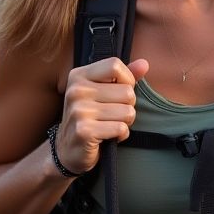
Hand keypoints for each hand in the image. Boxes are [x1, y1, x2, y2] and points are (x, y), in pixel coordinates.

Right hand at [57, 57, 149, 174]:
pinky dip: (121, 135)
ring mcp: (79, 111)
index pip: (115, 65)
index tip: (119, 93)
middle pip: (127, 92)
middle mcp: (76, 90)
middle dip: (128, 106)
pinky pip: (121, 128)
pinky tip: (109, 137)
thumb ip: (123, 77)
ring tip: (110, 125)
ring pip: (127, 112)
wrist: (68, 150)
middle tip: (113, 115)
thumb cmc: (89, 118)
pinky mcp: (84, 131)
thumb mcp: (102, 92)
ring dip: (125, 122)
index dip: (127, 80)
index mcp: (78, 76)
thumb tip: (144, 63)